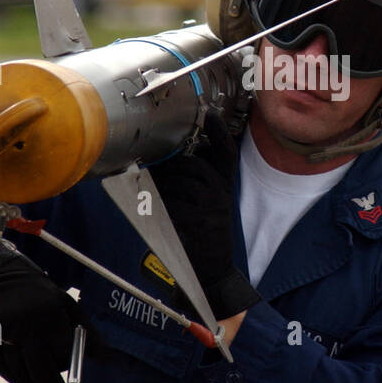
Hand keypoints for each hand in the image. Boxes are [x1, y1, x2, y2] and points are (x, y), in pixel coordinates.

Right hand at [0, 241, 81, 382]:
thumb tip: (106, 358)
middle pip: (40, 372)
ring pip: (20, 375)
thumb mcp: (69, 307)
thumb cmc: (44, 296)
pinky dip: (14, 377)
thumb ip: (89, 333)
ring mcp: (2, 335)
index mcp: (48, 315)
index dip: (68, 366)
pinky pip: (2, 370)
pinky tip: (24, 374)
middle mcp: (24, 326)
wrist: (4, 278)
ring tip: (41, 381)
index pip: (62, 355)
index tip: (71, 372)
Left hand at [151, 114, 259, 320]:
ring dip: (163, 184)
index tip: (209, 114)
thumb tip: (165, 159)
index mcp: (225, 185)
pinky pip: (171, 201)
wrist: (211, 268)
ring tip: (156, 194)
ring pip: (180, 180)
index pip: (226, 151)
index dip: (219, 131)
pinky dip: (159, 204)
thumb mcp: (208, 203)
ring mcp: (210, 207)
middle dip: (171, 165)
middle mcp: (221, 193)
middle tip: (155, 168)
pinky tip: (156, 211)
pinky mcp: (196, 220)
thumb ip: (195, 181)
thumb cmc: (203, 233)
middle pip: (193, 163)